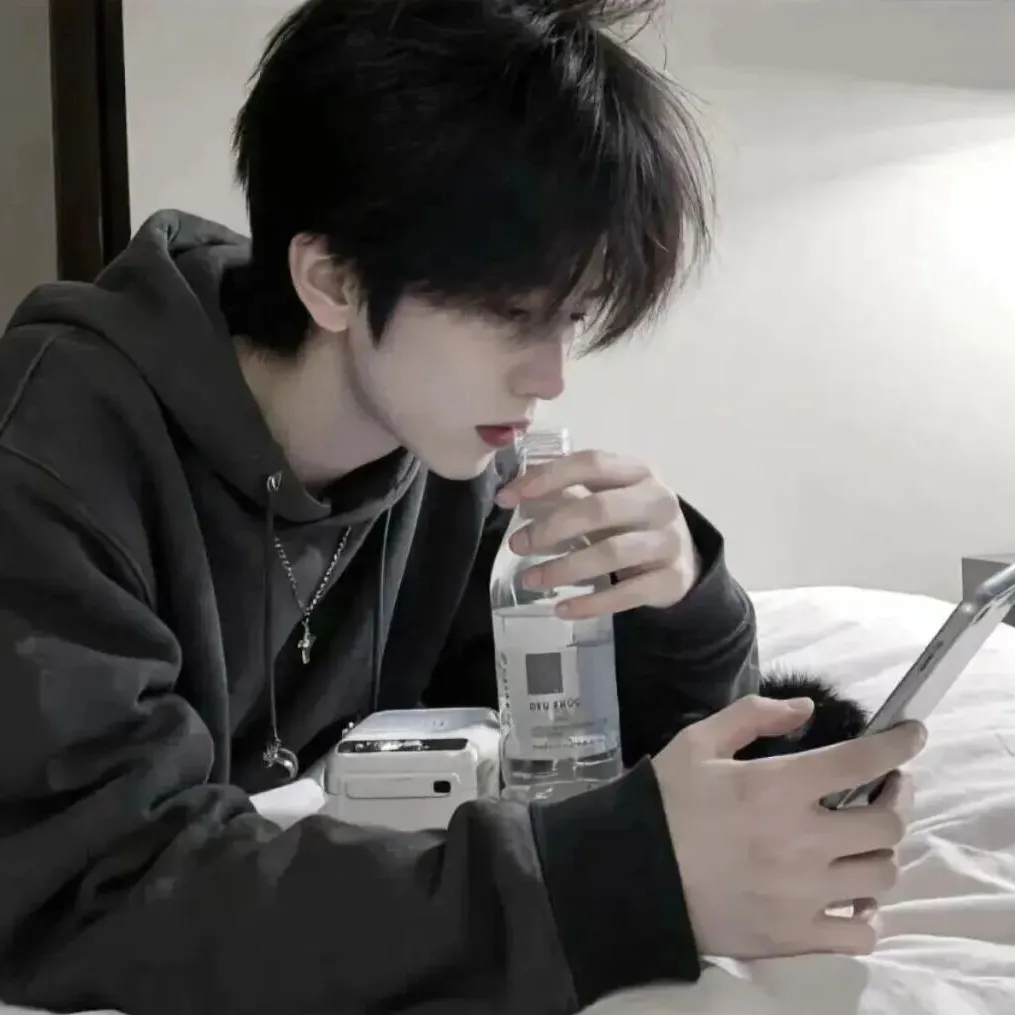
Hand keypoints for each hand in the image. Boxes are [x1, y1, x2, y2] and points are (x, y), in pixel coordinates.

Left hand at [495, 449, 699, 619]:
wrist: (681, 561)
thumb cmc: (630, 523)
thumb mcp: (605, 501)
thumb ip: (565, 495)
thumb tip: (511, 497)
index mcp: (637, 472)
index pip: (591, 464)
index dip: (546, 477)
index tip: (506, 498)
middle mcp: (658, 501)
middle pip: (600, 509)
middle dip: (551, 528)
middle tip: (517, 545)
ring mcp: (668, 540)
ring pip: (611, 553)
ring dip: (564, 568)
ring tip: (530, 580)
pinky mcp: (672, 579)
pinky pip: (627, 593)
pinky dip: (591, 603)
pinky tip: (562, 609)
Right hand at [653, 694, 925, 959]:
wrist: (631, 876)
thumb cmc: (664, 803)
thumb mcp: (697, 743)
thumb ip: (752, 715)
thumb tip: (804, 709)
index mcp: (777, 786)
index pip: (861, 761)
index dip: (899, 745)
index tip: (912, 736)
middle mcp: (801, 840)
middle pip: (888, 824)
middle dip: (897, 799)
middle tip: (886, 790)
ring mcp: (802, 893)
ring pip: (881, 876)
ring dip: (878, 854)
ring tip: (861, 843)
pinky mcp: (794, 935)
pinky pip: (860, 933)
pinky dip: (864, 915)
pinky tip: (848, 897)